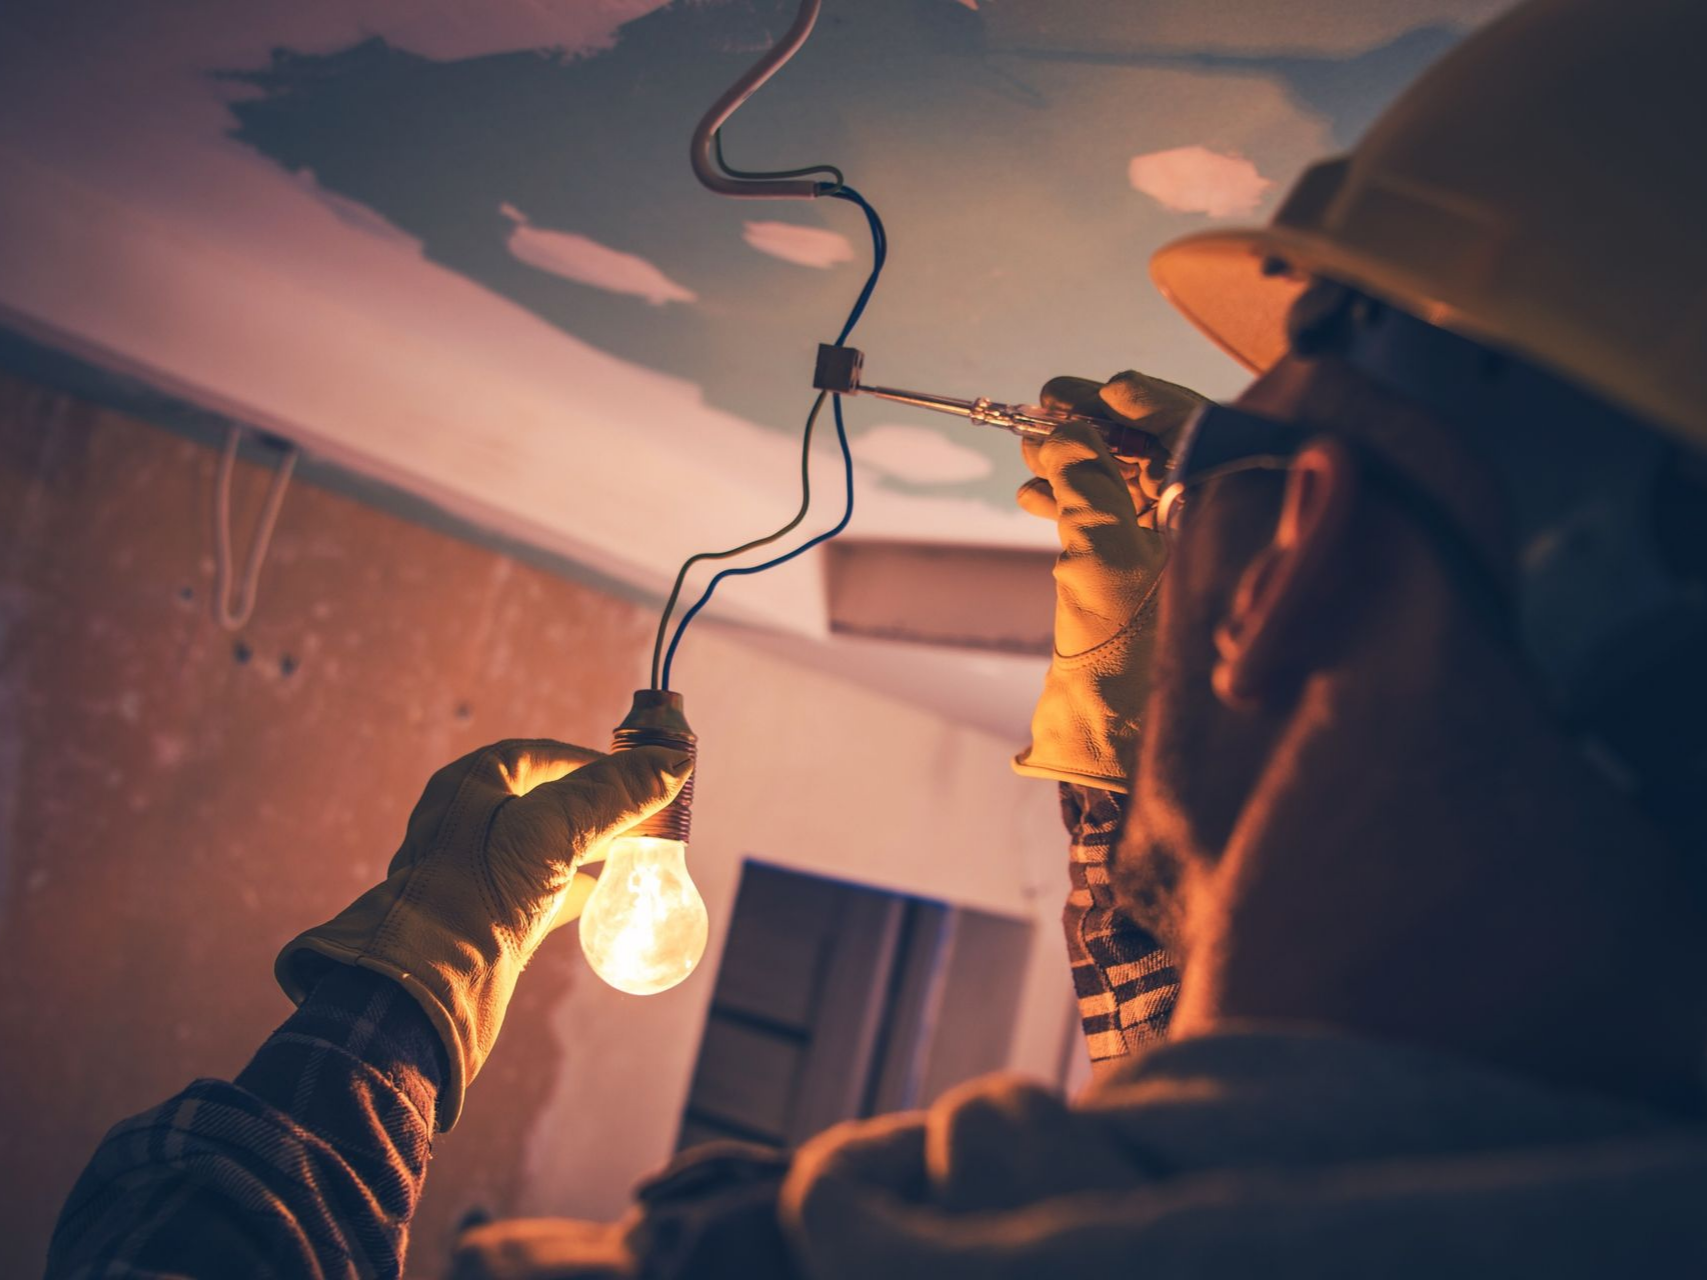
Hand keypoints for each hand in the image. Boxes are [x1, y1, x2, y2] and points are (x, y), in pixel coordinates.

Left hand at [276, 739, 691, 1127]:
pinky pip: (536, 892)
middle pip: (546, 799)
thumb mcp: (554, 830)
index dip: (594, 763)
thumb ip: (614, 795)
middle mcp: (467, 822)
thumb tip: (673, 761)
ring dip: (586, 847)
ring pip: (544, 847)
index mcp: (471, 784)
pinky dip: (571, 890)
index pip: (543, 756)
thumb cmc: (478, 893)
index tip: (640, 776)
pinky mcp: (484, 916)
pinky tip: (601, 898)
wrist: (428, 989)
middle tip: (643, 814)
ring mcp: (474, 871)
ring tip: (630, 851)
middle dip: (596, 806)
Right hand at [1012, 369, 1202, 789]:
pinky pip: (1127, 528)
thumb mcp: (1099, 557)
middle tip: (1047, 404)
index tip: (1099, 387)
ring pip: (1142, 492)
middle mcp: (1229, 537)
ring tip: (1029, 447)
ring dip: (1084, 464)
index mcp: (1239, 521)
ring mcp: (1196, 565)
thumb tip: (1069, 428)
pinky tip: (1034, 493)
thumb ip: (1086, 483)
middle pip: (1172, 457)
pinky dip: (1084, 507)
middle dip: (1104, 429)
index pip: (1205, 435)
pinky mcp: (1161, 591)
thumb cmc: (1125, 662)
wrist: (1114, 754)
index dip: (1148, 404)